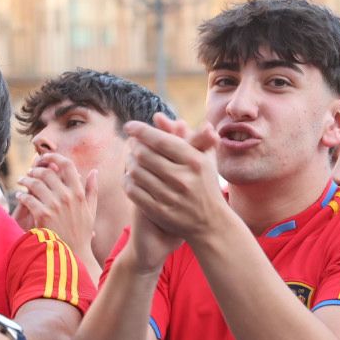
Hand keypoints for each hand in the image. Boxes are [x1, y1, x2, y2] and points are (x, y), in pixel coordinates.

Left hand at [16, 154, 97, 257]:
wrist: (73, 253)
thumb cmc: (82, 232)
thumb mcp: (91, 210)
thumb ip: (92, 189)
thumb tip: (94, 171)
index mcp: (79, 193)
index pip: (67, 165)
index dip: (54, 157)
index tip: (45, 158)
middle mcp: (68, 196)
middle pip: (48, 172)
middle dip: (36, 169)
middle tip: (30, 172)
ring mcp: (55, 205)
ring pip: (35, 183)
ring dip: (25, 180)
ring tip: (21, 181)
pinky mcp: (43, 215)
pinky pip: (28, 198)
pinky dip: (22, 195)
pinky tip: (19, 196)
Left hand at [123, 115, 224, 251]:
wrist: (212, 223)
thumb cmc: (206, 184)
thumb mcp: (203, 157)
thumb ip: (181, 134)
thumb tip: (157, 116)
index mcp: (195, 162)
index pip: (161, 140)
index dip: (141, 130)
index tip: (129, 126)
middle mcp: (183, 179)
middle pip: (144, 154)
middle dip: (133, 146)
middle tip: (132, 144)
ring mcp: (171, 197)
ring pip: (136, 172)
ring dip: (129, 162)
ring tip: (131, 159)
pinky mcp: (160, 212)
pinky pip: (133, 191)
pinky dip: (127, 181)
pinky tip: (130, 177)